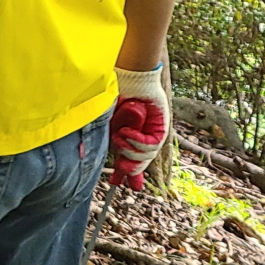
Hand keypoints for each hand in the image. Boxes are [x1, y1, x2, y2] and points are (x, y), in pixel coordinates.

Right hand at [108, 65, 169, 190]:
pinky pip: (150, 145)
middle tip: (121, 169)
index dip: (126, 174)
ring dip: (130, 149)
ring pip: (145, 157)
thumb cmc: (118, 97)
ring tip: (122, 136)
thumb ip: (111, 138)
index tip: (115, 183)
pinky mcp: (161, 131)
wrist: (131, 81)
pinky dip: (137, 141)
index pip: (132, 160)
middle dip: (131, 169)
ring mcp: (154, 135)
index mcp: (132, 138)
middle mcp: (144, 139)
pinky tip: (128, 133)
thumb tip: (104, 155)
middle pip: (140, 164)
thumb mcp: (111, 122)